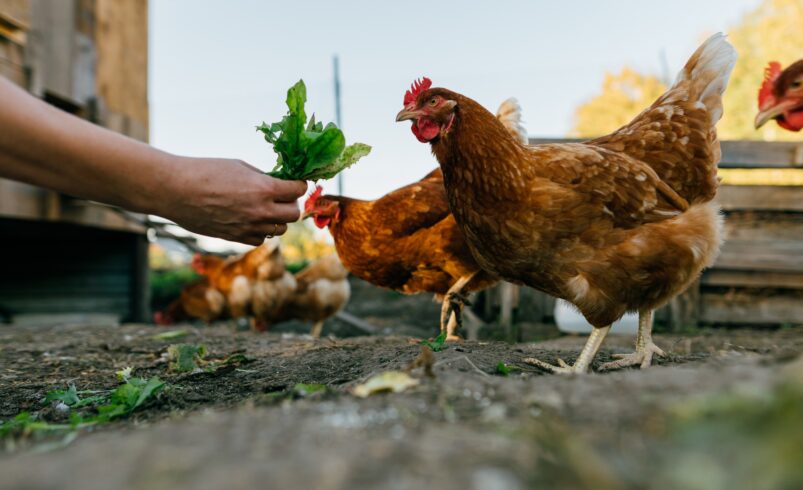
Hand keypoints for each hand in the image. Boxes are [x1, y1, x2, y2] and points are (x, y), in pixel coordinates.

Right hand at [160, 157, 307, 244]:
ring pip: (280, 230)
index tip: (295, 183)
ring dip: (278, 219)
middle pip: (294, 214)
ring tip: (266, 208)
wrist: (175, 190)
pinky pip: (261, 239)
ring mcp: (249, 227)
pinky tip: (252, 219)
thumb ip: (263, 178)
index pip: (297, 190)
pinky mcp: (236, 238)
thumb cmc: (205, 171)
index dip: (298, 185)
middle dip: (291, 204)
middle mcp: (260, 211)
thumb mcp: (240, 166)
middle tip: (283, 197)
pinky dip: (261, 230)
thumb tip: (279, 183)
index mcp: (263, 189)